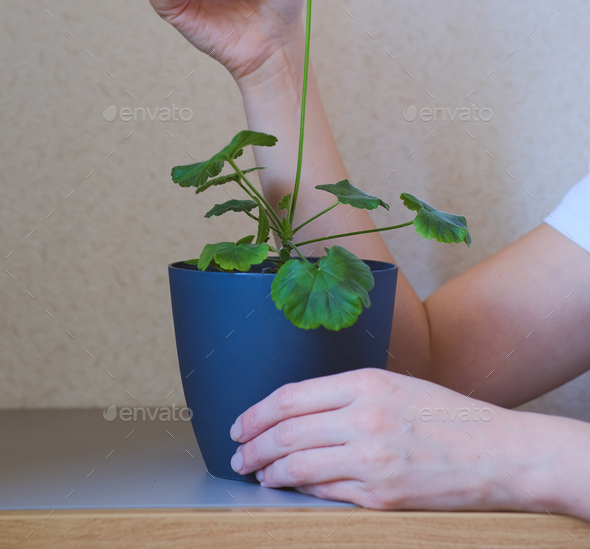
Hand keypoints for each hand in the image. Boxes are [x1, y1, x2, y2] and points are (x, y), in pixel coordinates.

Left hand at [228, 368, 544, 510]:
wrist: (496, 453)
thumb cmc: (446, 417)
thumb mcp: (396, 386)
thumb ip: (349, 395)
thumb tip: (298, 412)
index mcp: (366, 383)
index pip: (291, 397)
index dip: (256, 412)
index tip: (240, 423)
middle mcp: (364, 418)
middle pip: (287, 431)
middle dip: (253, 445)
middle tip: (238, 453)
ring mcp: (372, 460)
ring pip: (298, 466)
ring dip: (269, 471)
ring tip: (256, 472)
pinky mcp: (380, 496)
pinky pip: (326, 493)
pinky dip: (301, 490)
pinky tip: (289, 487)